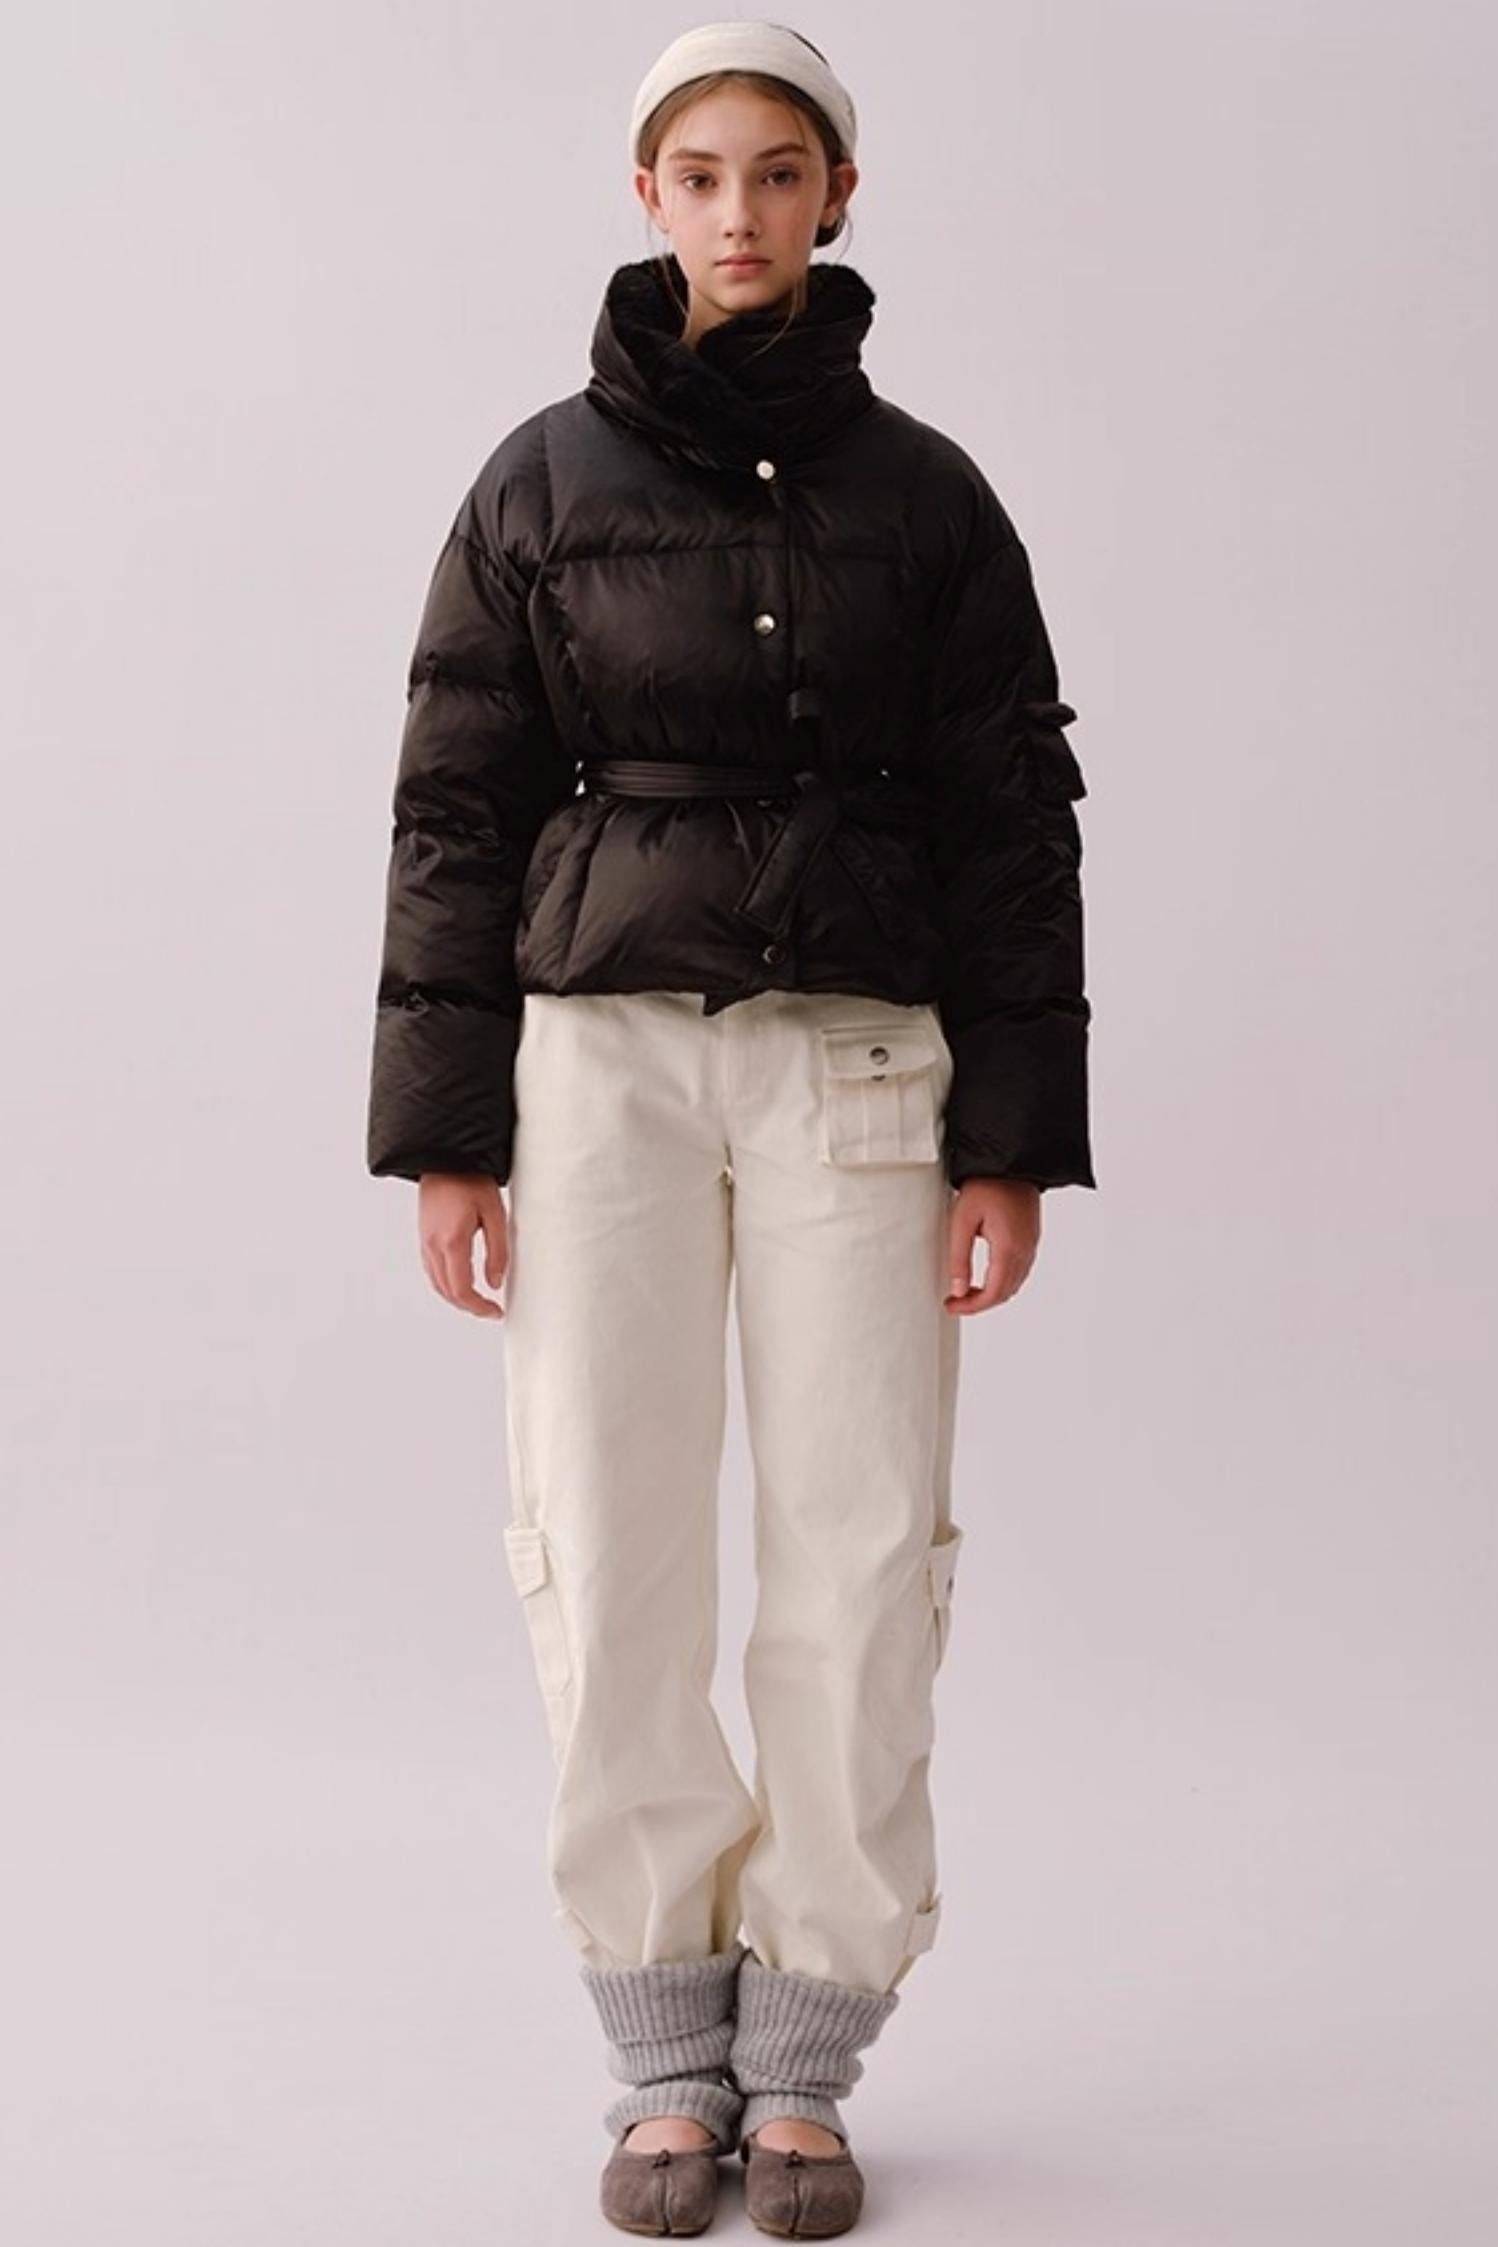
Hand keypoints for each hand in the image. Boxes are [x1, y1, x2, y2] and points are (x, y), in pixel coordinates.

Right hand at [418, 1173, 508, 1317]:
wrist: (445, 1158)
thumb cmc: (471, 1180)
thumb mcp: (495, 1215)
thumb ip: (497, 1252)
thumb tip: (496, 1282)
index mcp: (451, 1242)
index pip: (461, 1290)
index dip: (479, 1307)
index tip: (495, 1311)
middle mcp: (433, 1246)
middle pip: (447, 1292)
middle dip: (469, 1306)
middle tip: (490, 1309)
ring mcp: (425, 1241)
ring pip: (437, 1283)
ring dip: (456, 1297)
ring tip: (478, 1300)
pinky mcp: (424, 1236)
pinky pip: (431, 1270)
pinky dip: (445, 1283)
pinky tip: (460, 1281)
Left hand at [945, 1178, 1040, 1312]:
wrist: (1011, 1164)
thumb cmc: (986, 1186)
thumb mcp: (962, 1220)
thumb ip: (959, 1258)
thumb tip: (957, 1290)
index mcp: (1008, 1248)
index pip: (993, 1293)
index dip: (971, 1307)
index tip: (951, 1306)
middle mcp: (1025, 1251)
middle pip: (1005, 1293)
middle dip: (979, 1303)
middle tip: (955, 1301)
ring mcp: (1031, 1246)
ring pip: (1014, 1285)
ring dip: (992, 1294)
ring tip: (966, 1290)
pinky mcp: (1032, 1240)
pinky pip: (1020, 1272)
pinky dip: (1003, 1282)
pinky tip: (985, 1277)